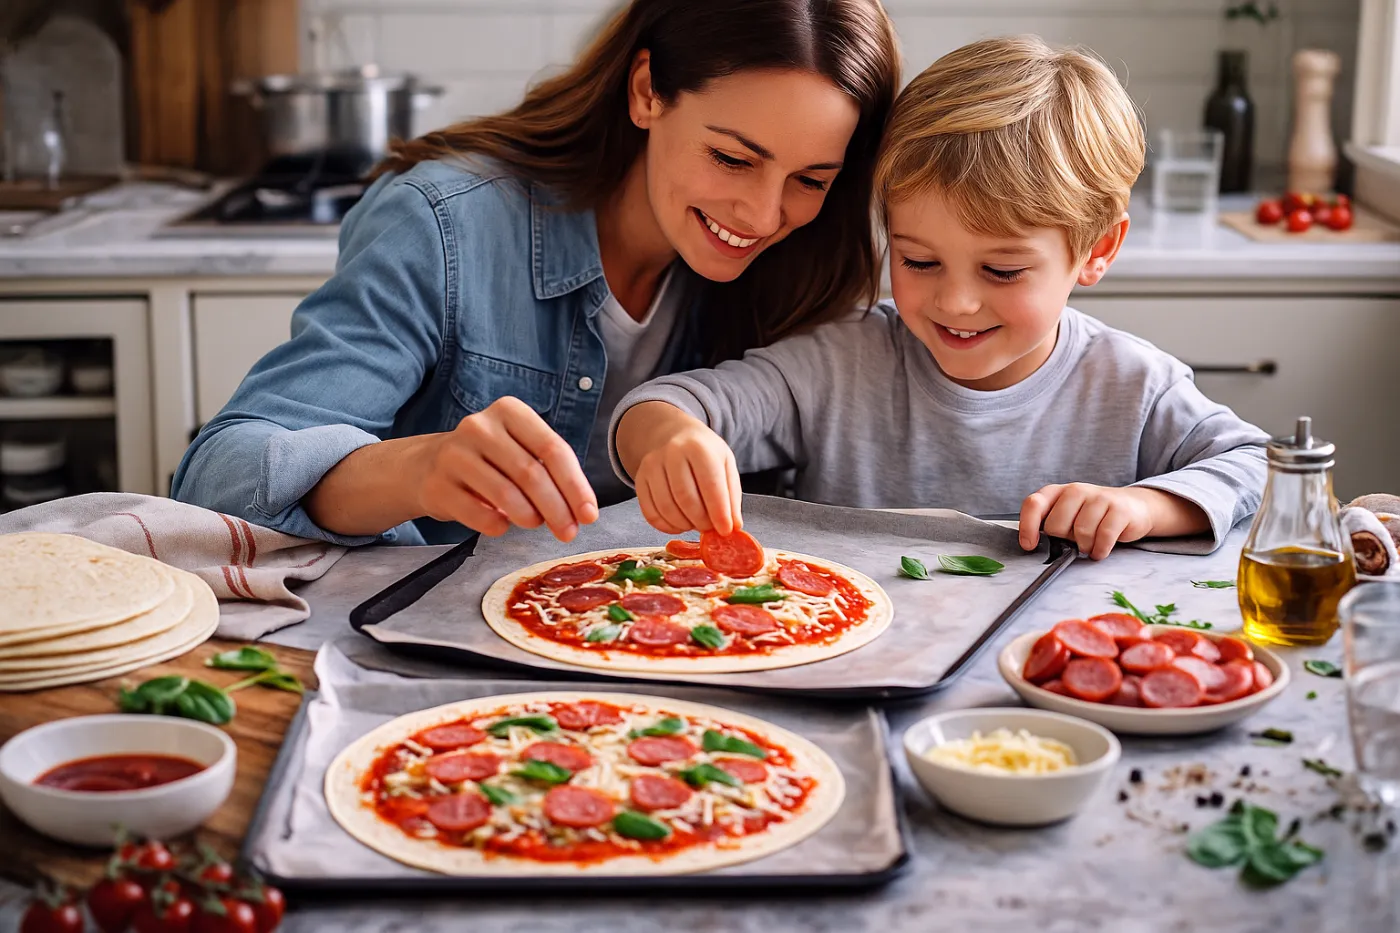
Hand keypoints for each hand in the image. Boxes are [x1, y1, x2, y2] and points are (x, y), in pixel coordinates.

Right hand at [416, 397, 598, 540]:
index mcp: (509, 411)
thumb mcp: (520, 449)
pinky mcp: (438, 484)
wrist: (427, 465)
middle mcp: (480, 426)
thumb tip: (582, 511)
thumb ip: (551, 472)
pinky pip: (478, 514)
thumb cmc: (489, 460)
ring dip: (529, 518)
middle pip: (531, 473)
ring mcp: (455, 454)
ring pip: (506, 494)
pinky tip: (503, 525)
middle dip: (557, 509)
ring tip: (534, 523)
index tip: (589, 515)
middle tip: (569, 532)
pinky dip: (498, 526)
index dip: (575, 486)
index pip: (553, 449)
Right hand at [617, 402, 742, 534]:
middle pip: (686, 499)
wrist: (673, 434)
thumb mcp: (725, 464)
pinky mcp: (640, 479)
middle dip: (701, 521)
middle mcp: (672, 453)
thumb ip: (731, 494)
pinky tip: (679, 525)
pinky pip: (650, 513)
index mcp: (699, 447)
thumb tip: (732, 525)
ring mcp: (652, 465)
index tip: (725, 530)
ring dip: (684, 525)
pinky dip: (666, 526)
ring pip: (667, 508)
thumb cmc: (704, 452)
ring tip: (695, 524)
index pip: (710, 485)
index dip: (719, 512)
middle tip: (710, 528)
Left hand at [1018, 484, 1204, 559]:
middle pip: (1056, 525)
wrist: (1133, 507)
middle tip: (1075, 540)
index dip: (1027, 527)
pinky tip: (1100, 550)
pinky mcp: (1119, 509)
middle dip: (1064, 540)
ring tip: (1090, 545)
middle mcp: (1076, 490)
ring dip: (1085, 547)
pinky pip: (1103, 537)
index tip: (1029, 546)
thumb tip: (1032, 545)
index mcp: (1057, 492)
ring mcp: (1099, 498)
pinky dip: (1100, 550)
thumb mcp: (1067, 516)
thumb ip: (1050, 524)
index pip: (1033, 504)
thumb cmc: (1092, 516)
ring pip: (1081, 533)